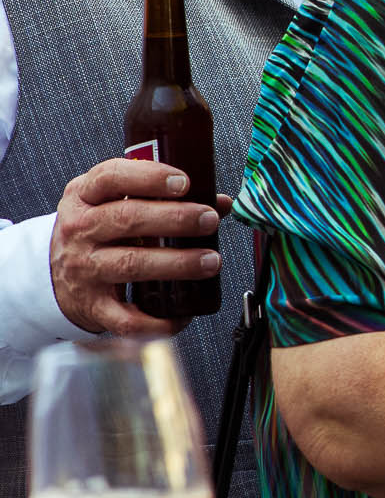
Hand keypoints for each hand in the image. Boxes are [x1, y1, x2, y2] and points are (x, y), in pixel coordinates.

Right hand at [50, 159, 226, 335]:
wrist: (52, 273)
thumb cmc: (96, 231)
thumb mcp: (114, 201)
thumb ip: (162, 197)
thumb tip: (220, 203)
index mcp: (84, 197)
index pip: (111, 177)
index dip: (149, 177)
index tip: (184, 182)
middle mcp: (80, 231)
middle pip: (127, 219)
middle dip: (175, 219)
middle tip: (209, 221)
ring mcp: (84, 269)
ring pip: (131, 264)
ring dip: (177, 263)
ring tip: (210, 261)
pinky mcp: (92, 305)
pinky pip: (125, 318)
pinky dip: (156, 320)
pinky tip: (182, 314)